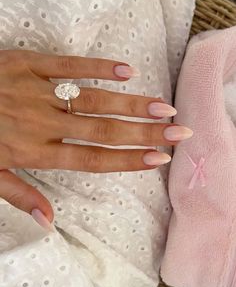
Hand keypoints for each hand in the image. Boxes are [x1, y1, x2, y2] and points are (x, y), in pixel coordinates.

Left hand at [0, 50, 192, 228]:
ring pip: (92, 99)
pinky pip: (67, 65)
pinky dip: (97, 67)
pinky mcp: (27, 64)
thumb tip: (49, 222)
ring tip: (162, 108)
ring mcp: (36, 91)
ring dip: (130, 104)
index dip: (127, 160)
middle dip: (143, 133)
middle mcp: (41, 123)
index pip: (91, 159)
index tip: (157, 158)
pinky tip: (126, 71)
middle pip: (102, 130)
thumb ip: (19, 195)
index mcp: (33, 151)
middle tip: (177, 132)